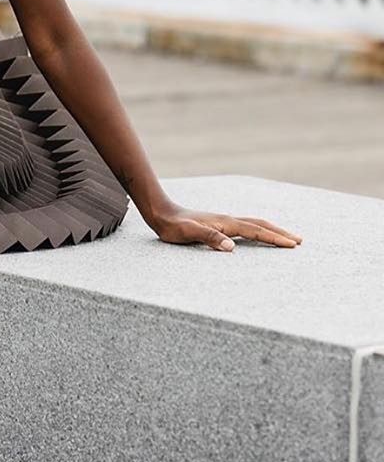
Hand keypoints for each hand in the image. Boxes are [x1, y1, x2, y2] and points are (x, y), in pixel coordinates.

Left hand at [145, 202, 302, 251]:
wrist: (161, 213)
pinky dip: (257, 231)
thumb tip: (232, 248)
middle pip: (259, 224)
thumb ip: (209, 238)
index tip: (293, 244)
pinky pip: (244, 227)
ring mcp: (223, 222)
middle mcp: (227, 220)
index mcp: (225, 223)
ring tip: (285, 237)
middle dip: (279, 233)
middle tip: (299, 241)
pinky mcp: (218, 225)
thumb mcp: (188, 233)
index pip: (255, 230)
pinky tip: (257, 235)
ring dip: (270, 230)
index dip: (274, 238)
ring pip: (253, 224)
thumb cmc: (173, 226)